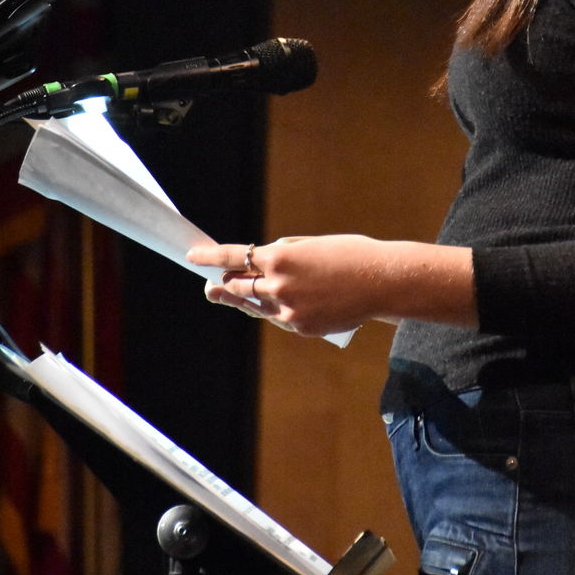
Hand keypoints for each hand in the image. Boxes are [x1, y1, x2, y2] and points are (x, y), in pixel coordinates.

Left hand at [187, 235, 475, 335]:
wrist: (382, 282)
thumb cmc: (350, 256)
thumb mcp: (311, 246)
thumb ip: (284, 254)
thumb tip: (263, 261)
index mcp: (280, 258)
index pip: (233, 256)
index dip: (210, 257)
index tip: (192, 256)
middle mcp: (278, 285)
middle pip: (239, 285)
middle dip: (225, 283)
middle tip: (212, 283)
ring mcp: (288, 310)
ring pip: (255, 305)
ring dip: (242, 299)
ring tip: (226, 295)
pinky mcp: (301, 328)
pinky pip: (279, 318)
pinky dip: (276, 310)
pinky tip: (277, 305)